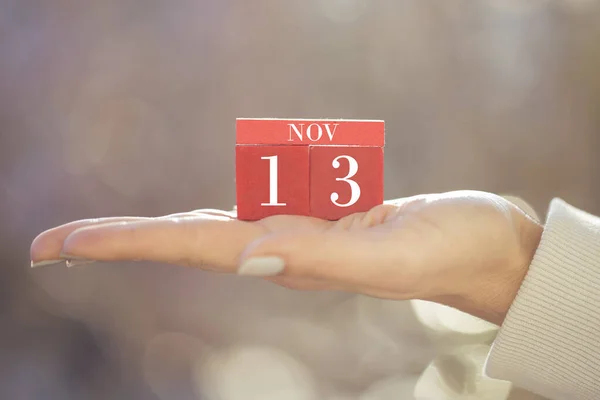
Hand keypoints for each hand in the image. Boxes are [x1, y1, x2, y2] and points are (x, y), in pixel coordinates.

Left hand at [30, 190, 542, 324]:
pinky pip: (249, 216)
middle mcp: (284, 252)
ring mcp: (300, 238)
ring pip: (210, 231)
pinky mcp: (320, 222)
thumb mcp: (392, 251)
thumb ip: (324, 257)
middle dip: (117, 242)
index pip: (190, 248)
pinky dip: (208, 219)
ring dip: (153, 235)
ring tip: (97, 241)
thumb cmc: (450, 245)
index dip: (125, 243)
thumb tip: (250, 258)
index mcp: (292, 258)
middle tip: (50, 245)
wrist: (486, 246)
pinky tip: (187, 227)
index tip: (58, 246)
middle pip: (183, 243)